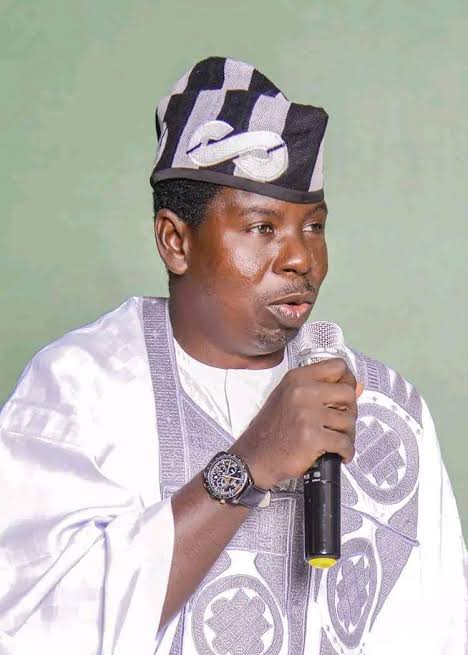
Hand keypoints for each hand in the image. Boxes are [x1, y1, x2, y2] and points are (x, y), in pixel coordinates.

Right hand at [230, 358, 359, 488]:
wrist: (254, 457)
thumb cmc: (271, 430)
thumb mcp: (291, 399)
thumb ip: (323, 391)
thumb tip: (358, 387)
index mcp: (297, 378)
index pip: (337, 366)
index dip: (347, 380)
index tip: (345, 395)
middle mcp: (302, 392)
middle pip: (348, 392)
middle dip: (350, 410)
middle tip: (340, 423)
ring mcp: (307, 414)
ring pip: (349, 421)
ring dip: (347, 435)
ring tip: (336, 441)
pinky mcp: (312, 438)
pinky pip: (345, 443)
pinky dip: (346, 452)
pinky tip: (338, 454)